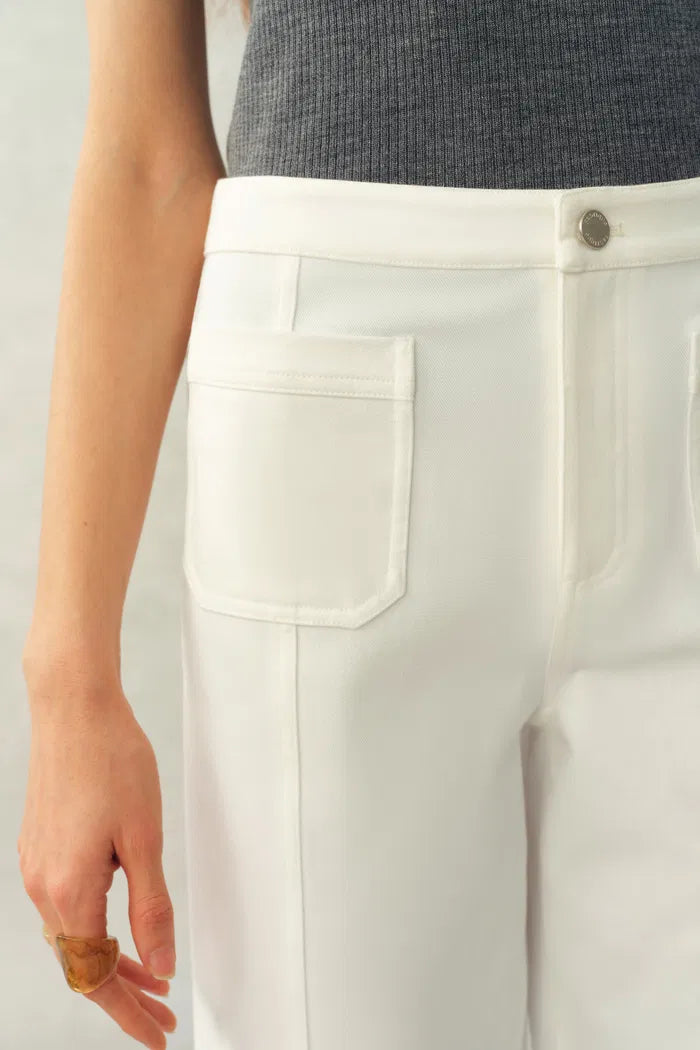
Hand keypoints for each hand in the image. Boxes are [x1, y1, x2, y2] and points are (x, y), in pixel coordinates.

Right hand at [18, 668, 176, 1049]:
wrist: (74, 710)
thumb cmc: (113, 762)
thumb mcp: (144, 839)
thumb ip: (151, 907)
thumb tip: (159, 964)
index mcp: (70, 891)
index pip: (97, 977)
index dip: (129, 1013)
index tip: (158, 1036)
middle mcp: (43, 887)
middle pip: (82, 964)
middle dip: (124, 994)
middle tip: (162, 1013)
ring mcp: (36, 867)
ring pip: (73, 937)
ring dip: (111, 960)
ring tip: (151, 975)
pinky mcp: (40, 848)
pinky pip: (66, 907)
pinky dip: (96, 927)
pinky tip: (120, 921)